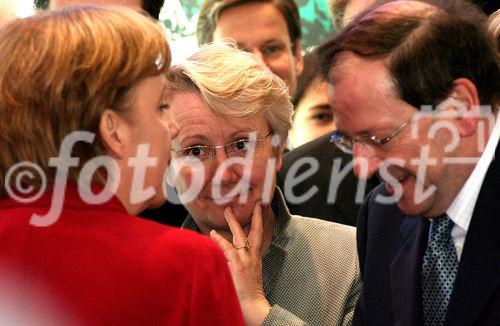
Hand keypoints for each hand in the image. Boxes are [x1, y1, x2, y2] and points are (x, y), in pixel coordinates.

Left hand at [210, 202, 270, 325]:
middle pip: (255, 231)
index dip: (259, 221)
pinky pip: (226, 249)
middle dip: (254, 216)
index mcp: (256, 257)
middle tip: (253, 203)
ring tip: (227, 211)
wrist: (253, 304)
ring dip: (233, 222)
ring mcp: (245, 259)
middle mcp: (253, 255)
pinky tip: (212, 234)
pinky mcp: (236, 265)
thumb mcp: (250, 273)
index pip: (259, 235)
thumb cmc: (249, 291)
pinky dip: (219, 240)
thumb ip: (243, 261)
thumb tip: (230, 253)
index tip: (259, 208)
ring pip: (240, 236)